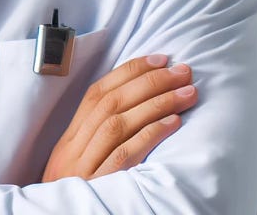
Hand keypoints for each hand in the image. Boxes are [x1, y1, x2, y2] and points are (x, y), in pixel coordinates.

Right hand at [41, 54, 196, 182]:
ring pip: (117, 124)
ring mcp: (83, 168)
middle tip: (184, 71)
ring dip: (157, 103)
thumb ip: (97, 139)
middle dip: (150, 81)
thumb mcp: (78, 165)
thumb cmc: (75, 198)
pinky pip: (124, 155)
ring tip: (188, 93)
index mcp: (69, 140)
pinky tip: (174, 124)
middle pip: (110, 103)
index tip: (161, 58)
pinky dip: (149, 135)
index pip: (97, 93)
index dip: (130, 72)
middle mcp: (72, 149)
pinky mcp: (98, 186)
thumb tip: (135, 106)